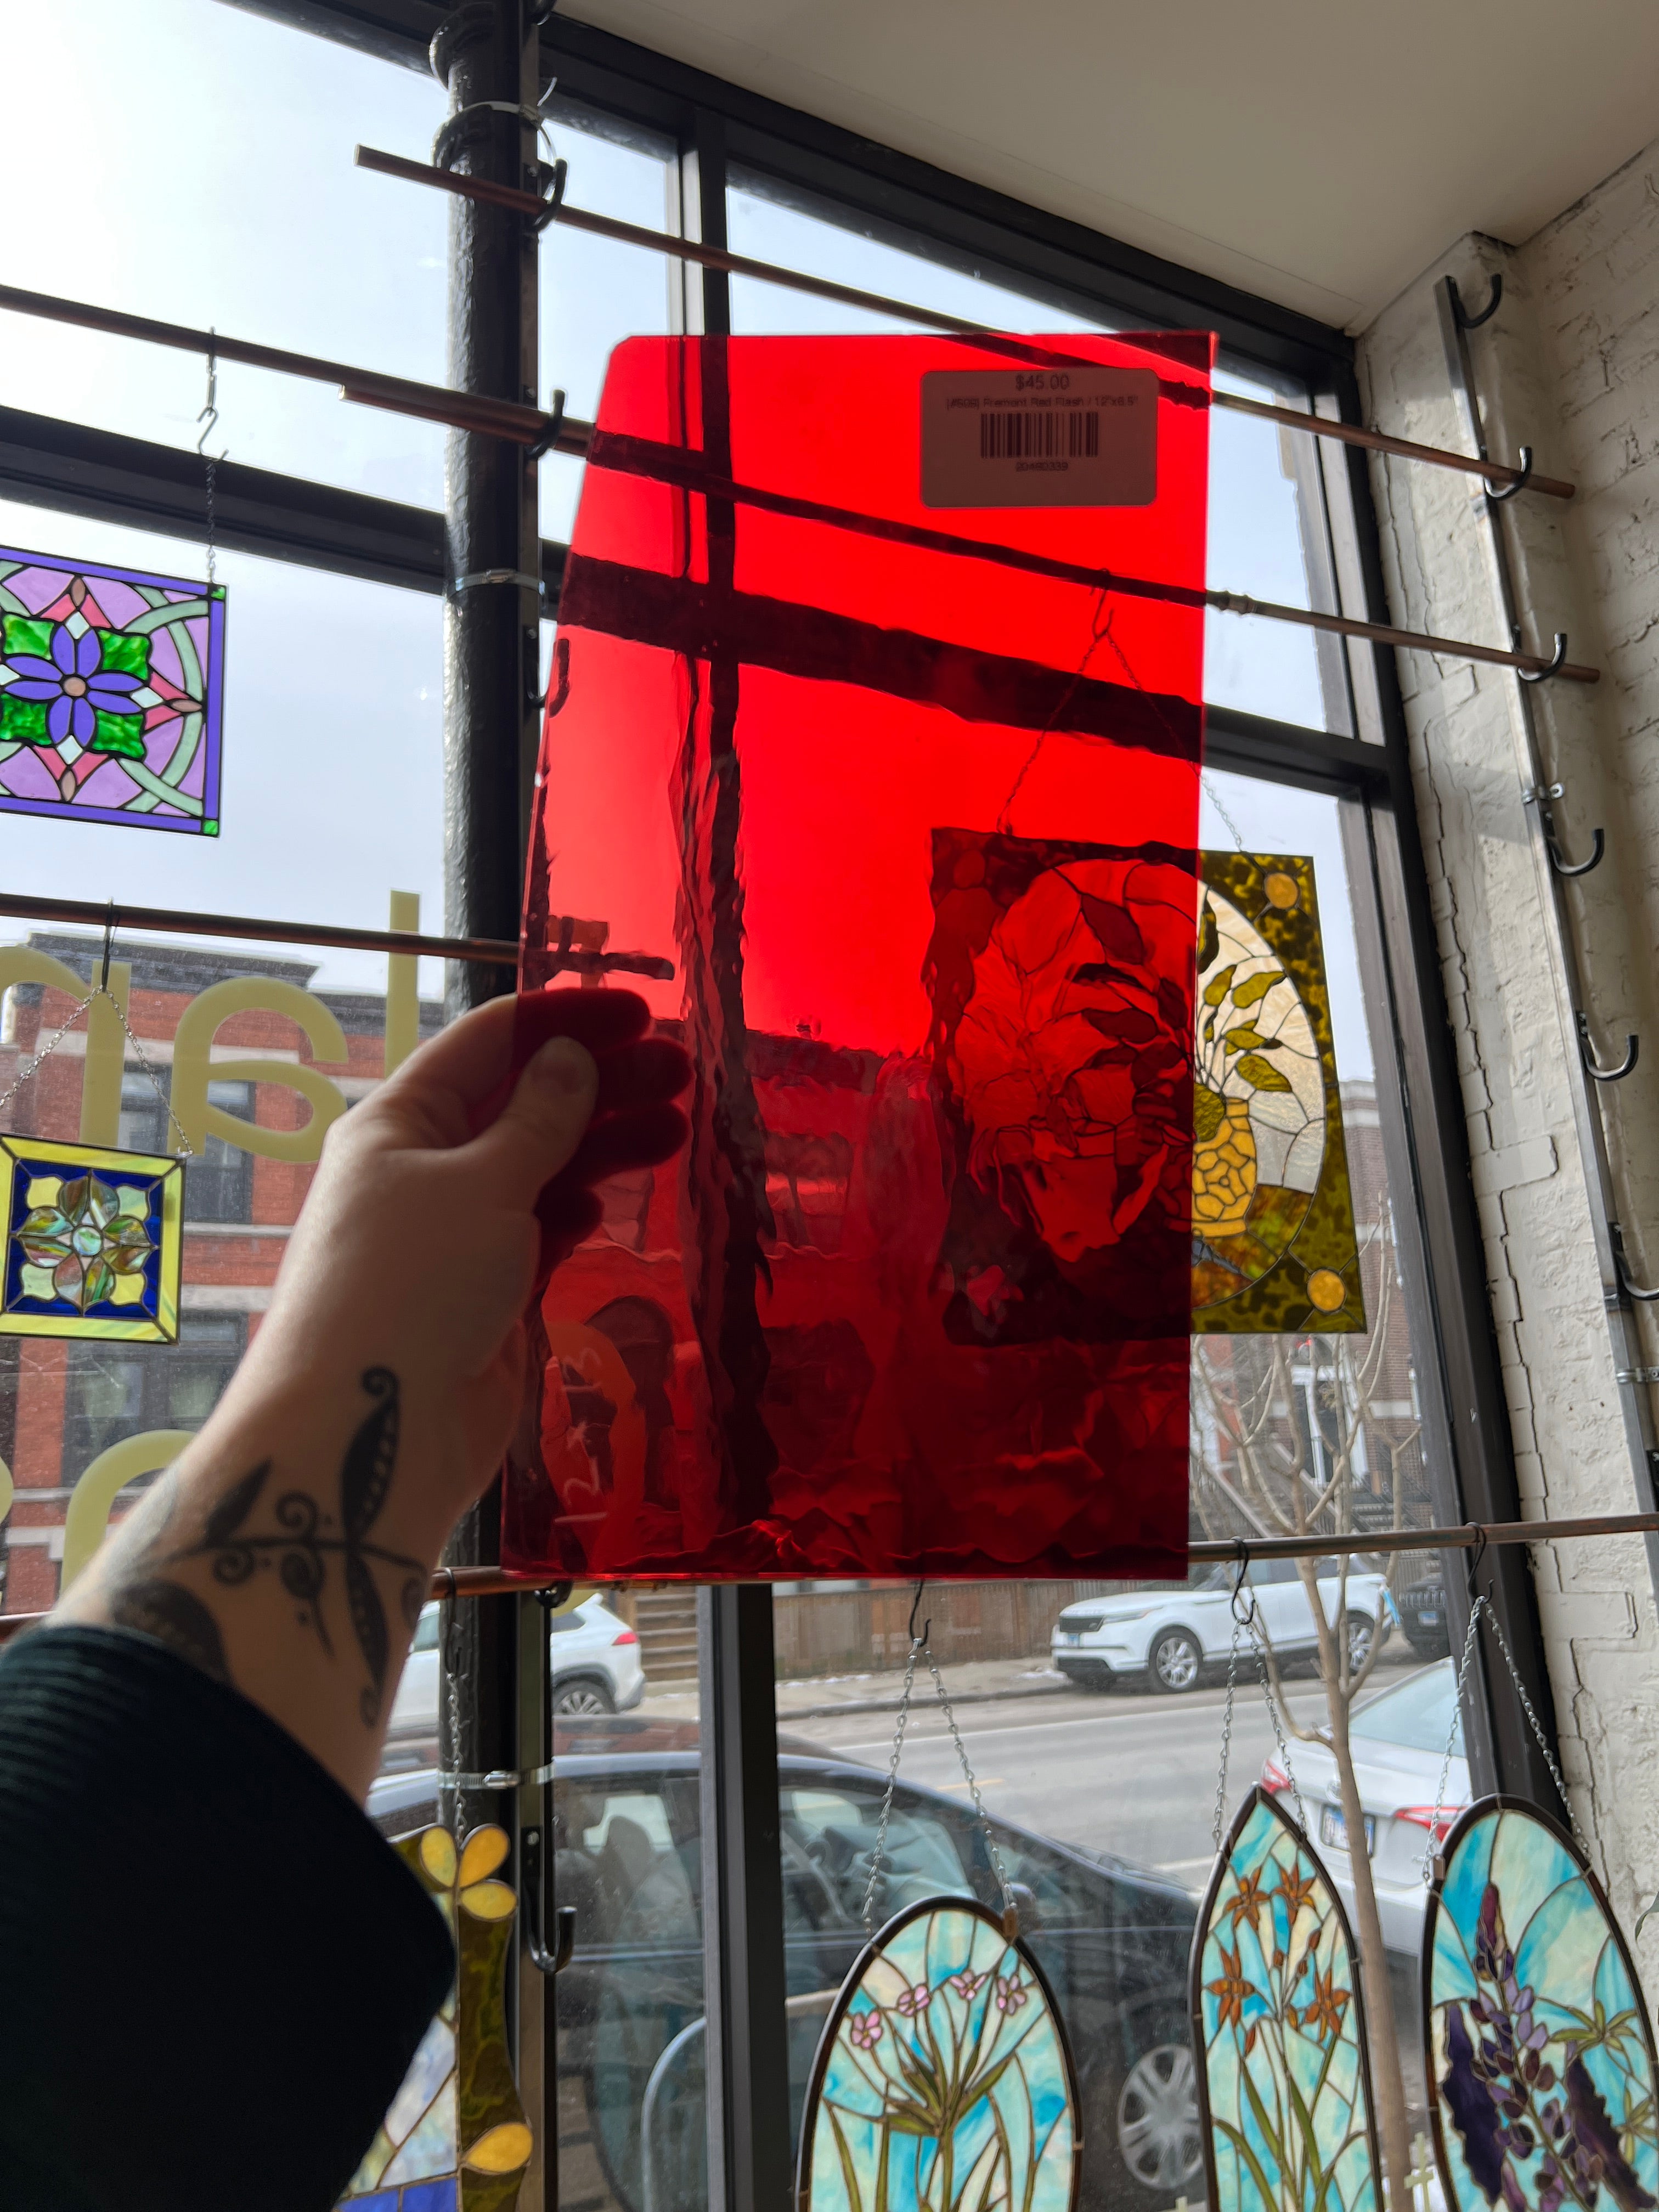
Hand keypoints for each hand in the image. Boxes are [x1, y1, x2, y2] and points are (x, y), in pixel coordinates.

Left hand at [250, 989, 689, 1513]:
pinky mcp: (484, 1292)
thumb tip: (569, 1058)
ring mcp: (454, 1232)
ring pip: (539, 1166)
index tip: (639, 1013)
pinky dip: (576, 1208)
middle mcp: (423, 1168)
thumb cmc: (410, 1286)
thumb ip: (539, 1120)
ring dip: (603, 1143)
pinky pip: (538, 1229)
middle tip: (681, 1072)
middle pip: (522, 1102)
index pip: (488, 1043)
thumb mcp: (481, 1184)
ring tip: (676, 1127)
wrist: (370, 1428)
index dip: (564, 1020)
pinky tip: (611, 1201)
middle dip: (599, 1081)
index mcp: (401, 1122)